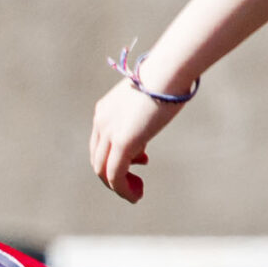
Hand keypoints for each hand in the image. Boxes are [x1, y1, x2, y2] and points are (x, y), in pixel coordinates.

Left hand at [90, 79, 182, 202]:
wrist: (169, 70)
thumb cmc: (168, 78)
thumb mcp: (150, 98)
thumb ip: (143, 115)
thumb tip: (148, 127)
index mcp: (105, 110)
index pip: (101, 142)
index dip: (115, 156)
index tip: (141, 160)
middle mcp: (101, 122)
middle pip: (98, 158)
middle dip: (115, 174)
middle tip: (136, 182)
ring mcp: (109, 133)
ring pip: (103, 170)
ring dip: (118, 186)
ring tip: (136, 193)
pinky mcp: (122, 143)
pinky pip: (115, 175)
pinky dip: (122, 189)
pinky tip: (135, 195)